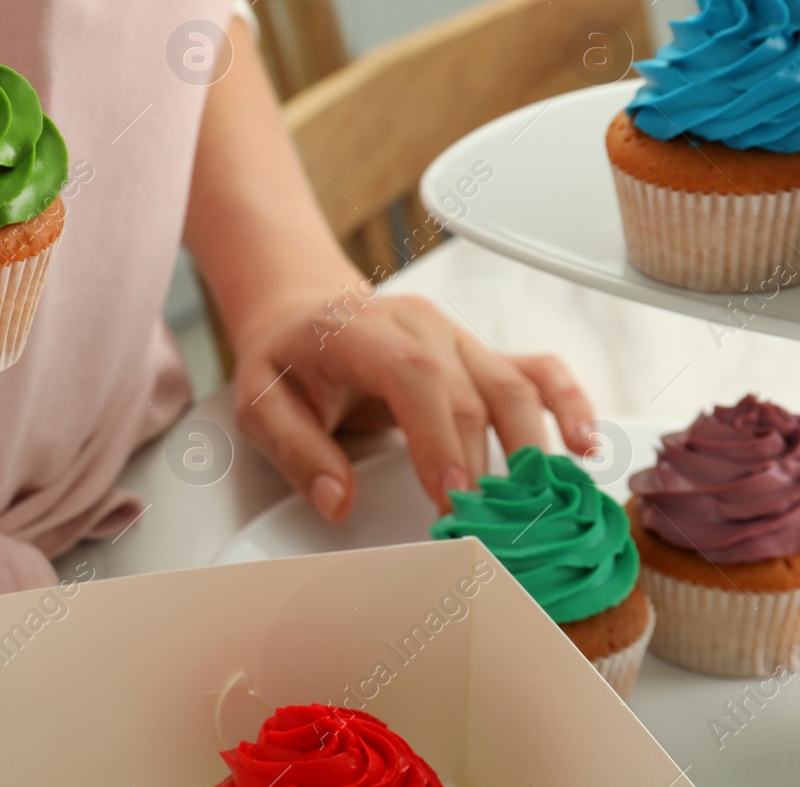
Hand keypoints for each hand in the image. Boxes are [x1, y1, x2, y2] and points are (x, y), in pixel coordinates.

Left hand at [232, 287, 594, 521]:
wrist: (303, 316)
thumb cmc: (285, 362)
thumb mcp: (259, 405)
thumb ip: (295, 452)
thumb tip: (336, 501)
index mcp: (360, 330)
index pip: (411, 373)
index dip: (438, 434)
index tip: (450, 494)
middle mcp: (418, 325)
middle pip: (470, 389)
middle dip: (482, 464)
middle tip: (486, 528)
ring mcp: (457, 336)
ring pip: (513, 383)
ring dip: (532, 448)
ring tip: (538, 507)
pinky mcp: (480, 353)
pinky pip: (537, 370)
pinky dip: (568, 403)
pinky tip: (584, 446)